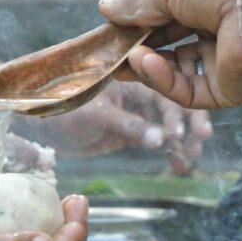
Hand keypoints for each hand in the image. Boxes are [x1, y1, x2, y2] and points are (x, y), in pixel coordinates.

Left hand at [29, 81, 212, 173]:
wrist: (44, 132)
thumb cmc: (64, 113)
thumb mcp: (97, 117)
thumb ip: (128, 126)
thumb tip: (161, 140)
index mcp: (131, 75)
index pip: (164, 86)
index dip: (178, 108)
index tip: (185, 131)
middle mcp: (138, 89)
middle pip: (172, 105)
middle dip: (188, 126)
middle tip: (197, 146)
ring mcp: (137, 110)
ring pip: (169, 124)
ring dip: (182, 141)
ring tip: (190, 160)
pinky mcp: (133, 129)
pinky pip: (157, 139)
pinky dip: (169, 151)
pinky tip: (178, 166)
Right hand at [98, 0, 241, 108]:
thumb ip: (137, 6)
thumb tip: (104, 7)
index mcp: (209, 9)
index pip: (168, 25)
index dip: (141, 30)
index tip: (113, 35)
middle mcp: (217, 38)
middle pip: (171, 54)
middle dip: (141, 55)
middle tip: (113, 57)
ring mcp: (222, 67)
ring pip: (176, 76)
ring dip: (149, 68)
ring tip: (130, 58)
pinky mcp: (227, 92)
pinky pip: (188, 92)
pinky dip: (164, 80)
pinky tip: (146, 64)